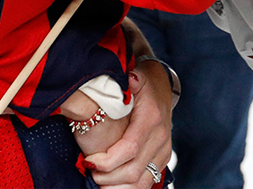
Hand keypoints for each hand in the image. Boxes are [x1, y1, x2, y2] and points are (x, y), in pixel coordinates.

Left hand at [87, 66, 172, 187]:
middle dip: (107, 177)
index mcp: (152, 119)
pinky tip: (111, 186)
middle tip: (90, 172)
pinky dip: (127, 188)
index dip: (107, 161)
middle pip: (133, 171)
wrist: (163, 85)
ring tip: (98, 182)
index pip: (129, 149)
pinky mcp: (163, 159)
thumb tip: (130, 79)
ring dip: (116, 187)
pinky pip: (146, 182)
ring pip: (141, 182)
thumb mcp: (136, 76)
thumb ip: (131, 79)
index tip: (89, 161)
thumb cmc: (144, 82)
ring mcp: (163, 151)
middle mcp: (161, 138)